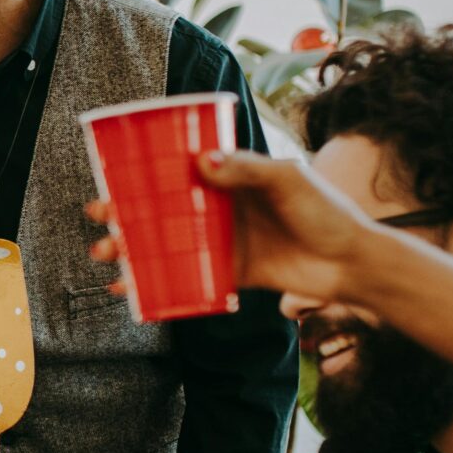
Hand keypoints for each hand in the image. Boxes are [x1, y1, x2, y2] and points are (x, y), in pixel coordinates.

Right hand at [86, 151, 375, 305]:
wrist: (353, 262)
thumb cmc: (326, 211)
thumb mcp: (286, 180)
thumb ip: (245, 170)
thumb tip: (201, 161)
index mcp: (230, 177)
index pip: (178, 170)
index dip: (143, 173)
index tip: (112, 176)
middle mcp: (220, 207)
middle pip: (162, 208)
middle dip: (125, 214)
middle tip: (99, 217)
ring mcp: (222, 242)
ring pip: (166, 244)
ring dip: (132, 250)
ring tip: (105, 255)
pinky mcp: (229, 274)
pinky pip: (185, 279)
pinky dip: (156, 285)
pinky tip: (132, 291)